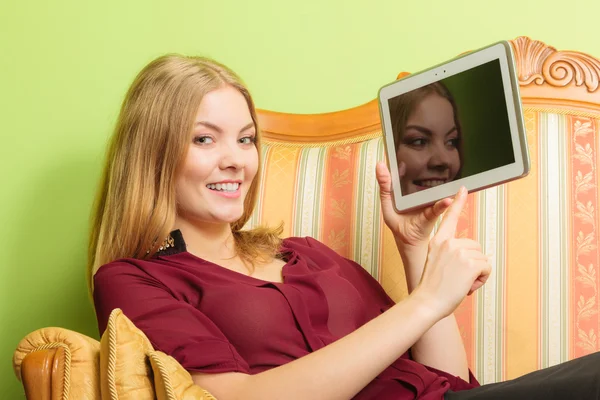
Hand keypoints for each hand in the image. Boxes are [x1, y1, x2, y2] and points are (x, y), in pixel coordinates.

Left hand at [376, 161, 452, 247]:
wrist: (407, 240)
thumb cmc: (398, 221)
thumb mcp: (387, 203)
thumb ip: (384, 186)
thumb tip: (380, 164)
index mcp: (410, 186)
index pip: (412, 169)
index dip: (411, 157)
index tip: (409, 143)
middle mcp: (422, 190)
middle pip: (428, 175)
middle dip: (432, 166)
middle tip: (434, 153)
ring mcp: (429, 200)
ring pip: (438, 189)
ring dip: (444, 183)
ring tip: (447, 174)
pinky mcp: (433, 212)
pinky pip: (439, 207)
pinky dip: (443, 203)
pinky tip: (447, 199)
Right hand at [413, 187, 490, 317]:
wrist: (427, 301)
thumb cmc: (431, 288)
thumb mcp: (435, 263)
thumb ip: (449, 254)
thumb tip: (473, 256)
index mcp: (438, 241)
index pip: (449, 217)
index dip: (458, 202)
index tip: (463, 188)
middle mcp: (448, 243)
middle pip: (475, 246)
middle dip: (473, 263)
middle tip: (459, 278)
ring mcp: (459, 251)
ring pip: (482, 258)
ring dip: (477, 272)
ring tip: (461, 283)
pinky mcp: (470, 262)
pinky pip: (486, 267)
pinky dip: (482, 278)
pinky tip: (467, 285)